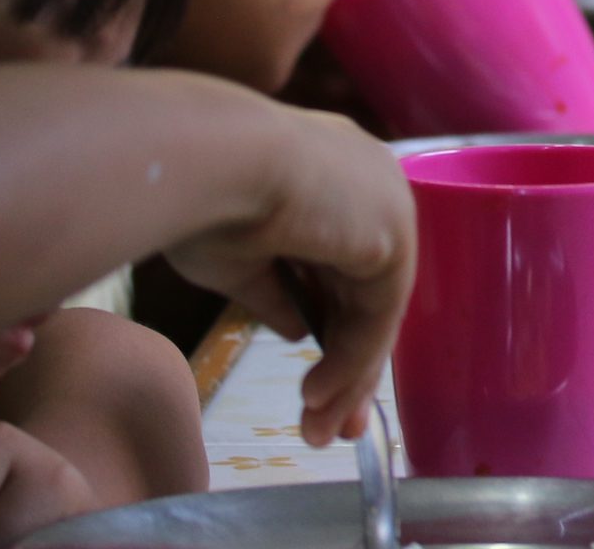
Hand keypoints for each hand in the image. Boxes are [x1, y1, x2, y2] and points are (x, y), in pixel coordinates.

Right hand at [159, 108, 414, 446]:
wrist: (207, 163)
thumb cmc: (200, 198)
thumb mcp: (237, 258)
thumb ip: (275, 293)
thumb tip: (300, 332)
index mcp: (331, 175)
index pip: (343, 264)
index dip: (330, 328)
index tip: (313, 383)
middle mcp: (369, 185)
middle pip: (367, 293)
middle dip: (349, 368)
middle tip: (331, 425)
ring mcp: (387, 205)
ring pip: (374, 311)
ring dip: (347, 379)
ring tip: (318, 431)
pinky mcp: (393, 235)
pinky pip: (377, 315)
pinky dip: (351, 363)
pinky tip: (317, 397)